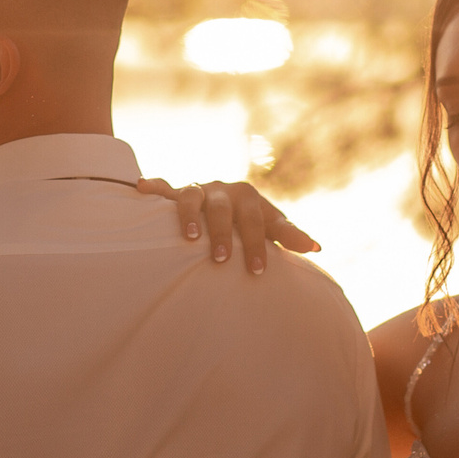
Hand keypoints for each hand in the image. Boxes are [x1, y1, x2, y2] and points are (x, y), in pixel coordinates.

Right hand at [134, 178, 320, 273]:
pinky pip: (164, 186)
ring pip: (193, 197)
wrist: (225, 200)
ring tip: (189, 238)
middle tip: (222, 260)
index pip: (256, 220)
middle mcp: (224, 190)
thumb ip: (289, 235)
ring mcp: (200, 190)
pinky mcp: (177, 192)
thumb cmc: (249, 221)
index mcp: (248, 197)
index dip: (256, 244)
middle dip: (222, 233)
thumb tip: (318, 248)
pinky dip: (153, 186)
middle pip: (224, 209)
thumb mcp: (269, 225)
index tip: (257, 271)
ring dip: (190, 215)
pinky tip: (141, 187)